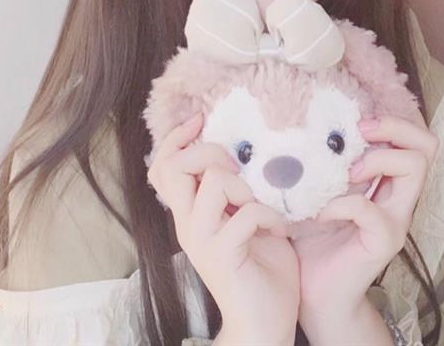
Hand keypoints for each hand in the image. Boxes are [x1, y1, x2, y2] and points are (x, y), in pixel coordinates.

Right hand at [146, 112, 299, 344]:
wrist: (264, 324)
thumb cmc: (260, 268)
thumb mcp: (246, 218)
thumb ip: (237, 190)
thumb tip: (246, 152)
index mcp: (190, 213)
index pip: (163, 166)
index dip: (177, 137)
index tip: (201, 119)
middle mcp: (188, 223)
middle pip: (174, 166)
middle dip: (209, 151)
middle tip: (236, 166)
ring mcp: (203, 240)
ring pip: (211, 182)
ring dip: (243, 184)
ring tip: (261, 202)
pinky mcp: (224, 256)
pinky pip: (245, 214)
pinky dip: (268, 214)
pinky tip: (279, 228)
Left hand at [291, 114, 438, 336]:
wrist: (313, 290)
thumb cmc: (311, 237)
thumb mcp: (316, 189)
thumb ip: (318, 163)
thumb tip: (295, 123)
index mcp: (386, 182)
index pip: (415, 139)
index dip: (392, 122)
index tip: (356, 125)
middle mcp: (399, 197)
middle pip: (426, 146)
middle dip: (393, 128)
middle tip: (360, 135)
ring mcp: (396, 219)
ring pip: (414, 168)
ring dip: (375, 160)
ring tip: (345, 174)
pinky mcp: (385, 241)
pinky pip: (369, 208)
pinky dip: (340, 203)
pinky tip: (320, 213)